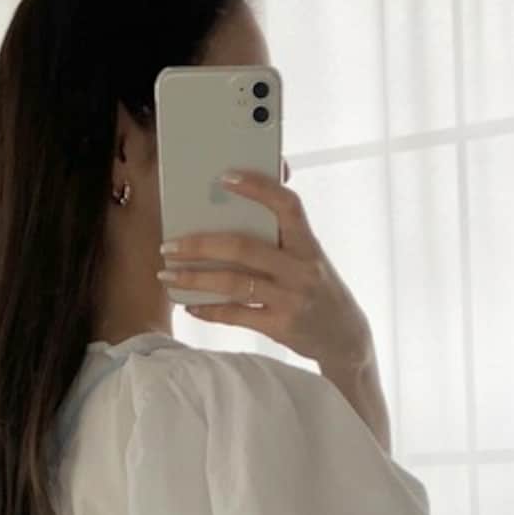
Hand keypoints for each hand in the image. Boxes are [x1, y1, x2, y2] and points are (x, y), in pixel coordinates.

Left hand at [157, 168, 371, 364]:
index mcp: (308, 244)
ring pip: (234, 283)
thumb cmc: (318, 289)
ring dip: (195, 278)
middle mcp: (301, 269)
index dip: (258, 188)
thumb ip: (286, 234)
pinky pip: (236, 315)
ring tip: (168, 275)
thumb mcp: (310, 258)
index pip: (287, 206)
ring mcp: (290, 299)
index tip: (225, 177)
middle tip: (170, 245)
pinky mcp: (280, 326)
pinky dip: (209, 310)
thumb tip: (246, 204)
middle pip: (244, 248)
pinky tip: (190, 306)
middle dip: (200, 245)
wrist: (345, 337)